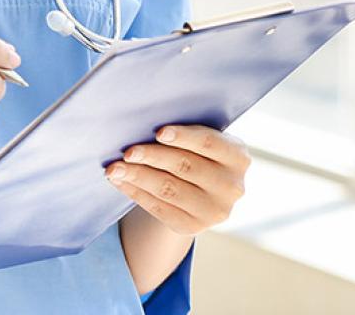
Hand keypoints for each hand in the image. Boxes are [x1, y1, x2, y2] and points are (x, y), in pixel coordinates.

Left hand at [105, 125, 249, 235]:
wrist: (205, 194)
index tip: (158, 132)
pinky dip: (136, 193)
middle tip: (128, 151)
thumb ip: (189, 135)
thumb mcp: (207, 144)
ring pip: (168, 189)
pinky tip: (121, 182)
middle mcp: (231, 187)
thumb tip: (147, 126)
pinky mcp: (193, 227)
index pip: (209, 143)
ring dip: (138, 177)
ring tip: (115, 168)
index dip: (184, 137)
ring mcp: (214, 211)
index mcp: (239, 157)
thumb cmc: (200, 156)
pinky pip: (158, 208)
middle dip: (153, 157)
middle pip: (185, 167)